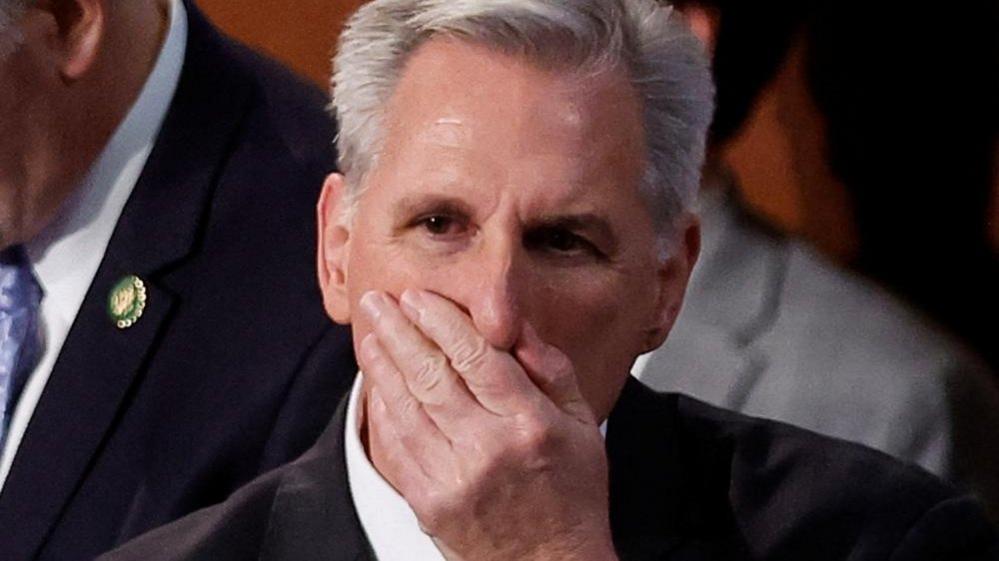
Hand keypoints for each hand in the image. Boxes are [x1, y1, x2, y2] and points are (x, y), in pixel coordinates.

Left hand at [357, 289, 617, 560]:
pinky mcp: (428, 502)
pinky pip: (396, 445)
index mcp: (529, 424)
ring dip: (382, 363)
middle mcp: (488, 448)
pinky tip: (375, 384)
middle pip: (432, 374)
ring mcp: (453, 477)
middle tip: (378, 301)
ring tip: (370, 332)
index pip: (476, 356)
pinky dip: (382, 410)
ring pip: (406, 406)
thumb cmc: (573, 496)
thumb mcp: (584, 426)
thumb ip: (551, 370)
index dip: (441, 320)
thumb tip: (515, 326)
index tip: (419, 297)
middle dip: (399, 331)